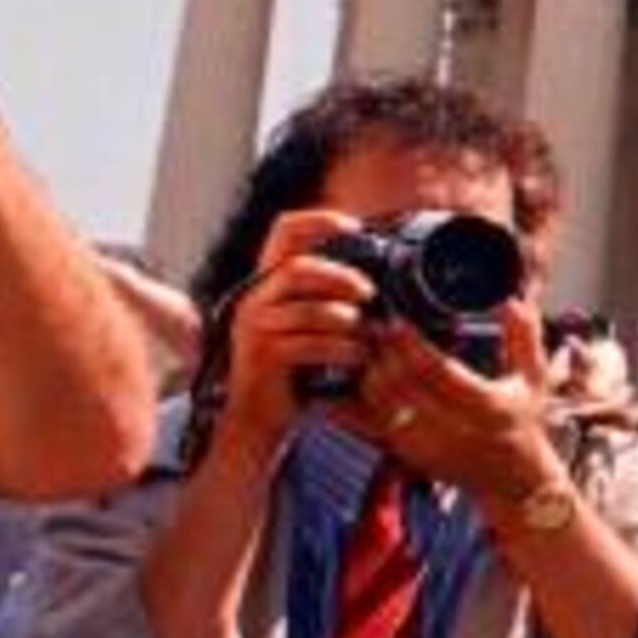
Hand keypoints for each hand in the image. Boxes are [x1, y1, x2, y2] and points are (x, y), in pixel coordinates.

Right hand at [211, 208, 379, 467]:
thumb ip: (335, 296)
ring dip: (346, 319)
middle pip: (295, 268)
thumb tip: (384, 278)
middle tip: (371, 292)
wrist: (261, 416)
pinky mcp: (261, 357)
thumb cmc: (296, 367)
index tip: (355, 225)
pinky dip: (340, 348)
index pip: (283, 231)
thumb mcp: (315, 323)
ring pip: (304, 308)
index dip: (318, 221)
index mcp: (270, 280)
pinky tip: (358, 356)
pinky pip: (305, 344)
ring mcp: (254, 327)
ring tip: (369, 333)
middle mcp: (256, 298)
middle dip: (340, 275)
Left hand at [350, 299, 565, 519]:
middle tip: (372, 327)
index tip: (397, 321)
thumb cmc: (524, 421)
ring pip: (379, 404)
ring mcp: (425, 443)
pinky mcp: (405, 453)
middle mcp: (453, 428)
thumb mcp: (536, 378)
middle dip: (381, 353)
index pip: (439, 371)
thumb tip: (511, 302)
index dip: (412, 345)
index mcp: (487, 405)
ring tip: (365, 349)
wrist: (512, 480)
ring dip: (366, 374)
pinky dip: (349, 406)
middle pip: (401, 385)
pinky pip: (367, 426)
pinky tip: (341, 384)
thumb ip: (525, 338)